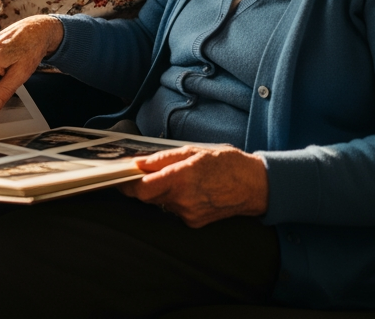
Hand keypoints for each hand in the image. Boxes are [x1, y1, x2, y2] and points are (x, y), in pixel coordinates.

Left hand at [119, 145, 268, 226]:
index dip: (127, 184)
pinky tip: (187, 188)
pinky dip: (174, 198)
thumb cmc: (227, 163)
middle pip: (148, 197)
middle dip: (141, 184)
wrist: (255, 186)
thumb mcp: (194, 151)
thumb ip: (163, 158)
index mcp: (181, 179)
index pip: (141, 189)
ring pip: (161, 202)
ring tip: (174, 176)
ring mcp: (188, 214)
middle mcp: (183, 200)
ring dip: (159, 190)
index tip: (119, 176)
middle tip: (139, 172)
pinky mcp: (194, 223)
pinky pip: (174, 209)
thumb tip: (139, 163)